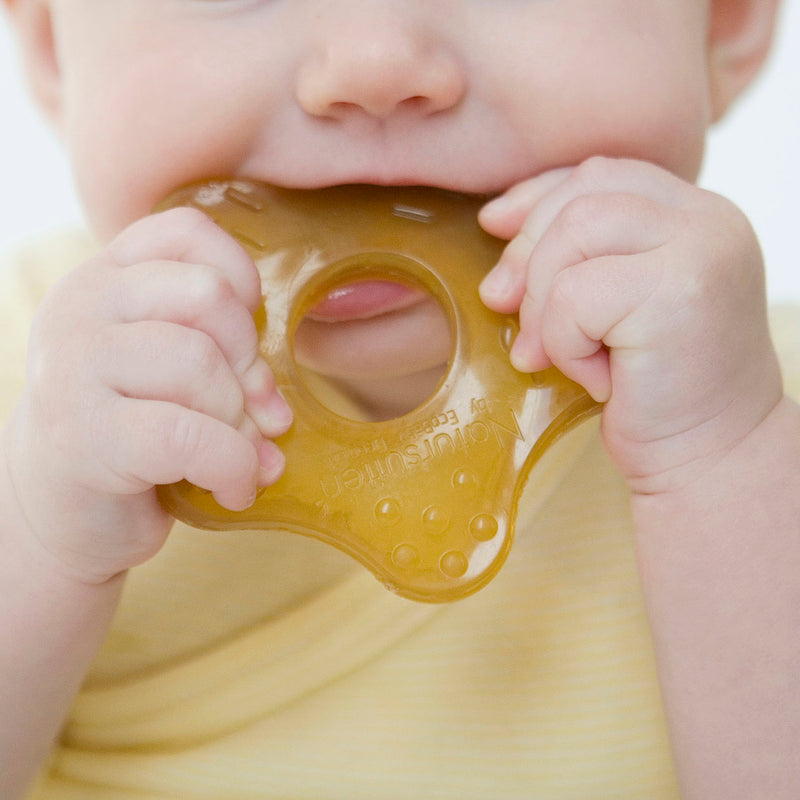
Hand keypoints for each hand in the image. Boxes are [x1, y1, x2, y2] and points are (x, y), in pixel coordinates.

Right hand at [4, 208, 291, 582]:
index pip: (188, 232)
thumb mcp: (172, 374)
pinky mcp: (80, 434)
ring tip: (243, 456)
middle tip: (255, 414)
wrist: (61, 512)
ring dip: (241, 424)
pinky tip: (234, 489)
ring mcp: (72, 366)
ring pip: (200, 363)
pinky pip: (188, 435)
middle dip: (250, 365)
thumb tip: (276, 409)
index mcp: (107, 278)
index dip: (241, 281)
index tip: (246, 342)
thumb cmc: (135, 434)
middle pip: (209, 297)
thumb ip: (223, 357)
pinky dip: (231, 467)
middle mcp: (81, 306)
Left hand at [479, 157, 782, 493]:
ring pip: (573, 237)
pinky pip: (574, 296)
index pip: (601, 174)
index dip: (537, 198)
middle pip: (581, 198)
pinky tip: (596, 379)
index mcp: (694, 214)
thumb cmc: (651, 387)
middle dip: (527, 257)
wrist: (708, 458)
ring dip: (544, 305)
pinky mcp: (680, 293)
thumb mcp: (611, 305)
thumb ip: (575, 254)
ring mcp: (702, 250)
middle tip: (506, 311)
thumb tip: (494, 220)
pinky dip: (565, 343)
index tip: (494, 227)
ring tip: (558, 355)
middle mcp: (709, 220)